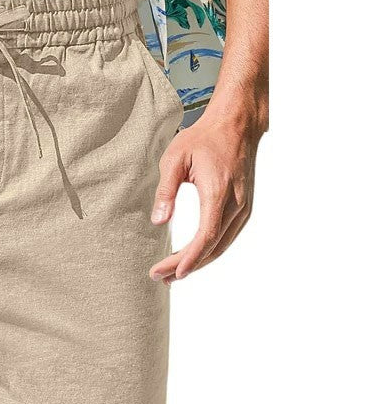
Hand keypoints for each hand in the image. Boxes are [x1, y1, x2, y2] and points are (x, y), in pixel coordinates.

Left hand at [149, 106, 264, 282]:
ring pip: (221, 246)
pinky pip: (226, 237)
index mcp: (218, 194)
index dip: (187, 259)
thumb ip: (165, 191)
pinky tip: (192, 256)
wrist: (236, 125)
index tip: (169, 272)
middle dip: (186, 266)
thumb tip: (159, 222)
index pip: (204, 238)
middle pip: (212, 248)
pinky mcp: (243, 207)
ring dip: (197, 262)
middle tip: (160, 278)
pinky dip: (209, 251)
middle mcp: (236, 206)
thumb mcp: (175, 159)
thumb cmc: (203, 138)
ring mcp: (243, 208)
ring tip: (172, 273)